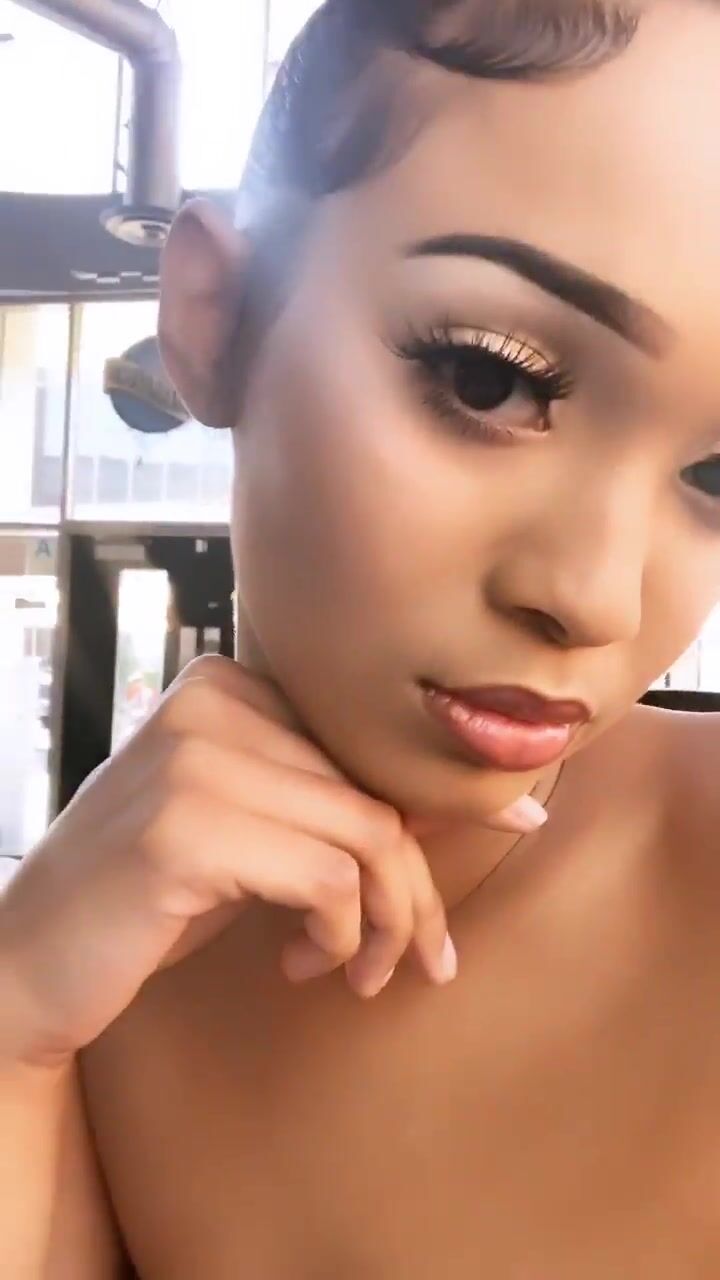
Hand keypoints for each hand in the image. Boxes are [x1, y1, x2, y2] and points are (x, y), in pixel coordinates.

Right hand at [0, 657, 459, 1065]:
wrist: (27, 960)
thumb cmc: (151, 896)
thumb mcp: (254, 832)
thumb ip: (336, 801)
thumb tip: (472, 797)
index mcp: (226, 683)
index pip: (366, 744)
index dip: (441, 797)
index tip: (516, 824)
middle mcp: (211, 702)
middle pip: (374, 792)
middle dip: (413, 889)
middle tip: (420, 959)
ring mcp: (194, 760)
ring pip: (366, 835)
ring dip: (383, 923)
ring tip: (360, 972)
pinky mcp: (186, 830)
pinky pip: (326, 877)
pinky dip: (337, 935)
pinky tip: (301, 963)